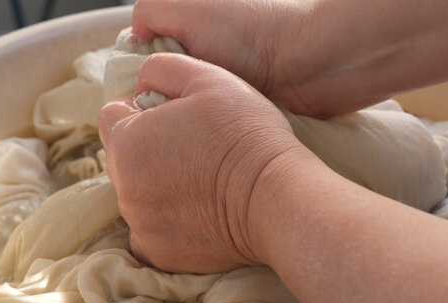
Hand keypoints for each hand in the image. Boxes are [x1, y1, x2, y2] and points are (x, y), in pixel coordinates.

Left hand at [98, 53, 317, 272]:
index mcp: (127, 142)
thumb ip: (161, 68)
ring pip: (137, 195)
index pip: (112, 116)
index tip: (169, 118)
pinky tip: (197, 212)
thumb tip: (140, 83)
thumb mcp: (206, 78)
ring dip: (157, 186)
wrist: (274, 197)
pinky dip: (167, 222)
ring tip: (201, 182)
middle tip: (192, 150)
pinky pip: (151, 231)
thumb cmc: (243, 133)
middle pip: (123, 158)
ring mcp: (140, 224)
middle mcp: (124, 187)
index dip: (139, 111)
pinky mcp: (159, 253)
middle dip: (147, 149)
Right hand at [132, 0, 447, 117]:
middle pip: (164, 89)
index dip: (137, 78)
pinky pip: (211, 127)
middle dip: (157, 107)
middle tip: (155, 126)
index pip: (148, 59)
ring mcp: (224, 88)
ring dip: (179, 125)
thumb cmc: (253, 32)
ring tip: (178, 139)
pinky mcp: (241, 113)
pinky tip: (200, 144)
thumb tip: (134, 37)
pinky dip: (203, 135)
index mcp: (190, 35)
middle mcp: (205, 61)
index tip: (136, 101)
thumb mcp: (191, 8)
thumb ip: (152, 12)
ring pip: (186, 113)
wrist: (313, 63)